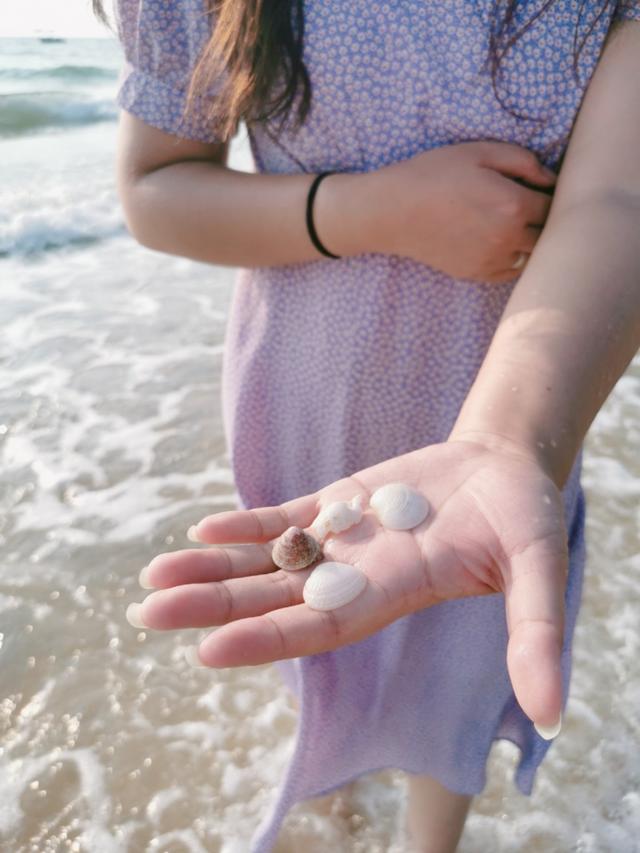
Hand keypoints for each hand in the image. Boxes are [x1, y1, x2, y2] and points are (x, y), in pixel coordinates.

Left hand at [128, 439, 567, 730]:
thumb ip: (537, 634)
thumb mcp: (538, 568)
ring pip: (268, 559)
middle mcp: (356, 575)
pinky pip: (283, 518)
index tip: (208, 649)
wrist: (504, 467)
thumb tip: (553, 717)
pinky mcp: (339, 504)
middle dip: (212, 604)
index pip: (320, 627)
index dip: (267, 639)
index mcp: (394, 594)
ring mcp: (342, 540)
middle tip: (146, 611)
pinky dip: (245, 525)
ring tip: (154, 574)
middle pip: (274, 597)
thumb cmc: (525, 517)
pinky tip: (203, 529)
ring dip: (213, 568)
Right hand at [369, 140, 556, 282]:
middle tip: (534, 206)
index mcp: (513, 204)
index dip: (552, 195)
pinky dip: (513, 258)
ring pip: (530, 255)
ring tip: (517, 224)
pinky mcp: (476, 273)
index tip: (544, 188)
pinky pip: (510, 271)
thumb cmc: (433, 174)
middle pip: (547, 234)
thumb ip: (523, 161)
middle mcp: (508, 237)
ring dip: (530, 240)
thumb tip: (552, 177)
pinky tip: (501, 241)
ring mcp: (492, 259)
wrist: (393, 211)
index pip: (554, 206)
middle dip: (546, 220)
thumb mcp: (479, 152)